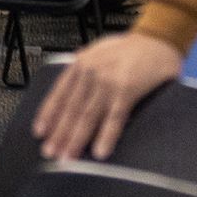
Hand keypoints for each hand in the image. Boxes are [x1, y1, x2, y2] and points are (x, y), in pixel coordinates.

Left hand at [31, 33, 182, 159]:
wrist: (158, 39)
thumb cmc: (129, 49)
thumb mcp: (97, 53)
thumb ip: (83, 70)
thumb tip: (69, 89)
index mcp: (80, 64)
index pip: (59, 93)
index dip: (48, 114)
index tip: (39, 132)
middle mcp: (89, 73)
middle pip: (70, 108)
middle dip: (59, 133)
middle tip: (50, 153)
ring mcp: (107, 82)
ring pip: (87, 115)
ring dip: (76, 138)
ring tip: (68, 157)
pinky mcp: (127, 90)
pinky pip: (114, 117)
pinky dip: (106, 136)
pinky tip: (100, 152)